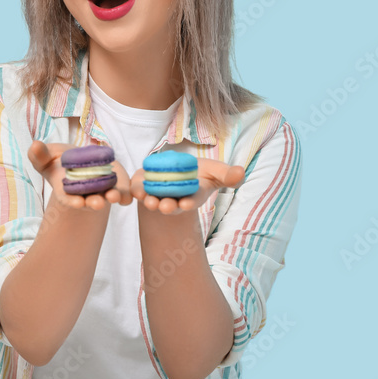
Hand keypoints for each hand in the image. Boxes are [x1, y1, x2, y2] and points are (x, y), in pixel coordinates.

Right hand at [28, 141, 133, 210]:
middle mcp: (85, 194)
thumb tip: (35, 145)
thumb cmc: (59, 161)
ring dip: (111, 198)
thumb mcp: (47, 157)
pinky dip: (126, 194)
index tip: (77, 203)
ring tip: (114, 196)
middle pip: (90, 201)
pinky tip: (130, 194)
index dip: (72, 201)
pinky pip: (123, 193)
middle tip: (98, 203)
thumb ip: (39, 155)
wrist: (79, 161)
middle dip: (94, 202)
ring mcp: (101, 191)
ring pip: (108, 197)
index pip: (68, 198)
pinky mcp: (116, 185)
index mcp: (67, 190)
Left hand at [130, 158, 244, 214]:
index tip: (186, 203)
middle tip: (164, 206)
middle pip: (170, 206)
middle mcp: (174, 200)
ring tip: (149, 201)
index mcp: (191, 197)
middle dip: (168, 207)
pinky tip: (136, 189)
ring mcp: (157, 195)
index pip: (191, 202)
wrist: (176, 171)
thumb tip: (241, 173)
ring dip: (151, 202)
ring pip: (153, 201)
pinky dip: (136, 190)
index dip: (189, 203)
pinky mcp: (143, 187)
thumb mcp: (215, 172)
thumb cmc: (199, 173)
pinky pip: (137, 190)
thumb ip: (227, 175)